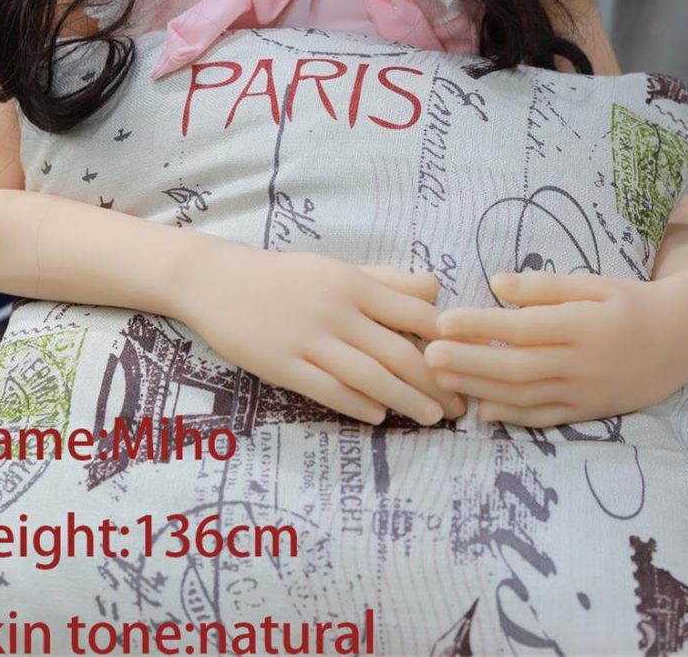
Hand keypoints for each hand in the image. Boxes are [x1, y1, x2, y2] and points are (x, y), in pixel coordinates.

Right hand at [174, 238, 466, 426]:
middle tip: (459, 406)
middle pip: (398, 352)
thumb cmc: (286, 277)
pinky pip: (328, 390)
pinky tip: (379, 417)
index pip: (415, 313)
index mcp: (354, 283)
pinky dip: (358, 404)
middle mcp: (337, 310)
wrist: (219, 281)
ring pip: (369, 376)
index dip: (447, 342)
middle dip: (435, 382)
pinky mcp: (282, 365)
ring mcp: (309, 339)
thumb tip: (436, 291)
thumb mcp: (338, 269)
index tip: (468, 363)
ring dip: (406, 400)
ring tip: (431, 418)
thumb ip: (386, 281)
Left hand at [424, 271, 680, 427]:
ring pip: (525, 397)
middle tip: (428, 355)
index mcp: (584, 325)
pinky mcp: (587, 412)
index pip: (523, 328)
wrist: (681, 339)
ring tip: (441, 379)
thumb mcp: (595, 282)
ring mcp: (584, 392)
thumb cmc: (629, 301)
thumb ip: (545, 287)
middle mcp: (583, 363)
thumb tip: (496, 284)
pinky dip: (511, 417)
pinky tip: (480, 410)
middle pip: (516, 367)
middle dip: (468, 362)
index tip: (443, 320)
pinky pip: (544, 419)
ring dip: (479, 390)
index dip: (480, 326)